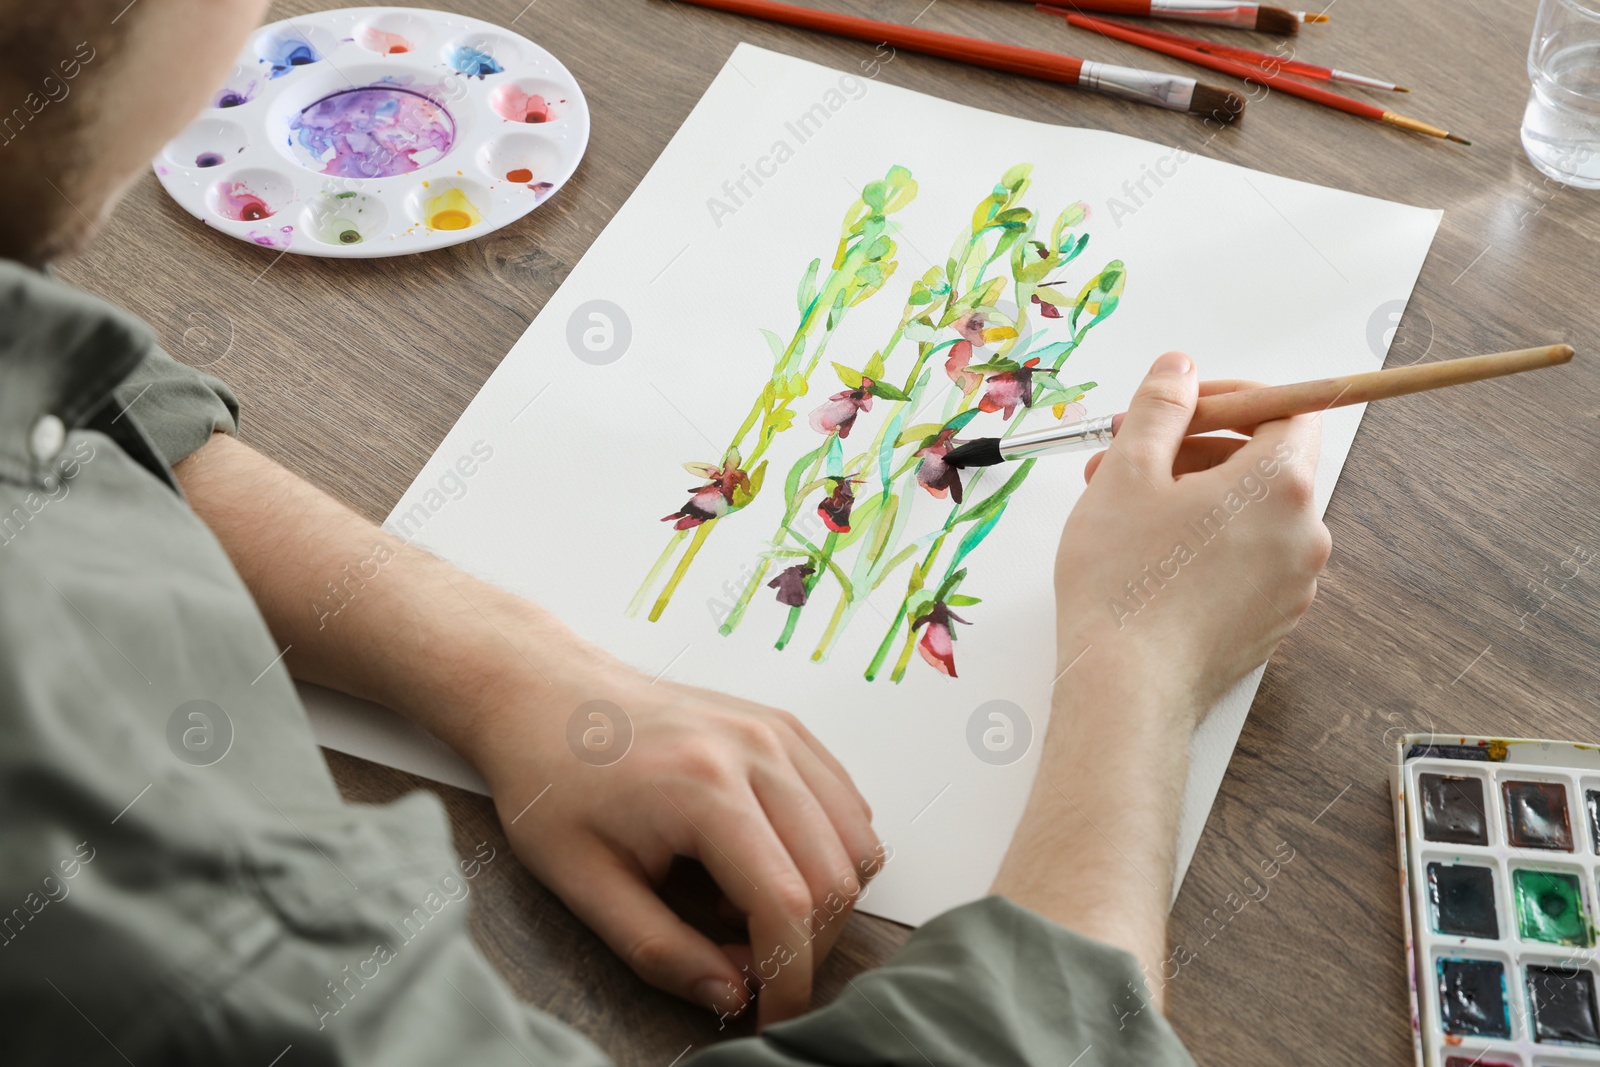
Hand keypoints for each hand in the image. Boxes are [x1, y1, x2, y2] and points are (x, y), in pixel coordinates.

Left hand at [471, 663, 882, 1029]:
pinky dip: (827, 852)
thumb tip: (730, 996)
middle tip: (745, 967)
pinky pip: (848, 805)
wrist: (546, 695)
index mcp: (702, 786)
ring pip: (858, 842)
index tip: (772, 1016)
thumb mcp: (582, 882)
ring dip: (822, 900)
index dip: (789, 979)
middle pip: (835, 878)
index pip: (786, 904)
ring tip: (745, 908)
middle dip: (806, 947)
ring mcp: (777, 732)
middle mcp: (756, 750)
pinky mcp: (786, 728)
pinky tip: (760, 863)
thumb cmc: (552, 778)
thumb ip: (660, 950)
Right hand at [1057, 350, 1330, 719]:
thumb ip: (1161, 408)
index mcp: (1279, 484)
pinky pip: (1247, 561)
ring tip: (1123, 509)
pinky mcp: (1271, 622)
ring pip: (1251, 515)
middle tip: (1129, 454)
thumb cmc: (1125, 583)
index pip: (1288, 408)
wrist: (1126, 689)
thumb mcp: (1127, 472)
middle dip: (1195, 448)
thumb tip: (1181, 369)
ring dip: (1194, 497)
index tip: (1181, 406)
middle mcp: (1304, 532)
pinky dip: (1207, 544)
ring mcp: (1293, 584)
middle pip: (1265, 462)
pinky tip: (1149, 556)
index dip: (1233, 398)